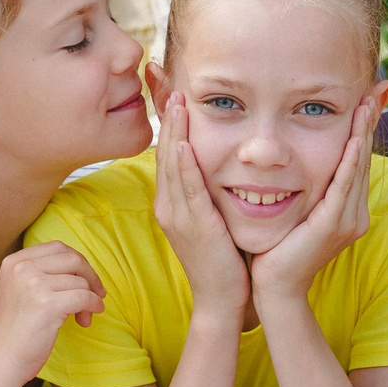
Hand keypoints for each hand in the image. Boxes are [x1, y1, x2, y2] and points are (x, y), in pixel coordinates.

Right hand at [0, 242, 104, 375]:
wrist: (3, 359)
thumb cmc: (17, 329)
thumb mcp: (22, 289)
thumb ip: (44, 273)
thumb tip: (85, 268)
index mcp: (14, 262)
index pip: (58, 248)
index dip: (78, 263)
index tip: (86, 279)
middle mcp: (22, 268)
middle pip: (73, 259)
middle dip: (90, 277)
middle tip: (96, 294)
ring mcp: (33, 284)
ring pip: (80, 282)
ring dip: (89, 299)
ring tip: (82, 316)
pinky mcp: (47, 304)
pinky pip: (84, 297)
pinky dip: (94, 306)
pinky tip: (88, 316)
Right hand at [151, 90, 249, 317]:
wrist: (222, 299)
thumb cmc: (222, 259)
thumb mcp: (209, 220)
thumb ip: (207, 194)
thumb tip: (216, 168)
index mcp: (171, 204)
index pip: (167, 156)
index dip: (168, 126)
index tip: (173, 98)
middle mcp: (168, 207)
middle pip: (165, 154)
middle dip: (168, 120)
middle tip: (172, 88)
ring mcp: (178, 217)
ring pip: (173, 166)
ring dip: (175, 132)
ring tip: (177, 103)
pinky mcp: (195, 226)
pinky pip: (189, 190)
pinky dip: (186, 165)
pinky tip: (186, 143)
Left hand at [249, 94, 376, 305]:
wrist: (274, 287)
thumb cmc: (278, 249)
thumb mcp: (296, 210)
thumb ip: (304, 188)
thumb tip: (293, 160)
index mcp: (347, 209)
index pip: (357, 160)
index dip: (363, 129)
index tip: (367, 99)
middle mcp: (354, 213)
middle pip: (364, 158)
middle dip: (369, 123)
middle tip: (377, 89)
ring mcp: (348, 220)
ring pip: (358, 167)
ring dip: (363, 134)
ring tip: (368, 104)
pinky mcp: (334, 225)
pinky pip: (345, 186)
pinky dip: (350, 161)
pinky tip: (354, 140)